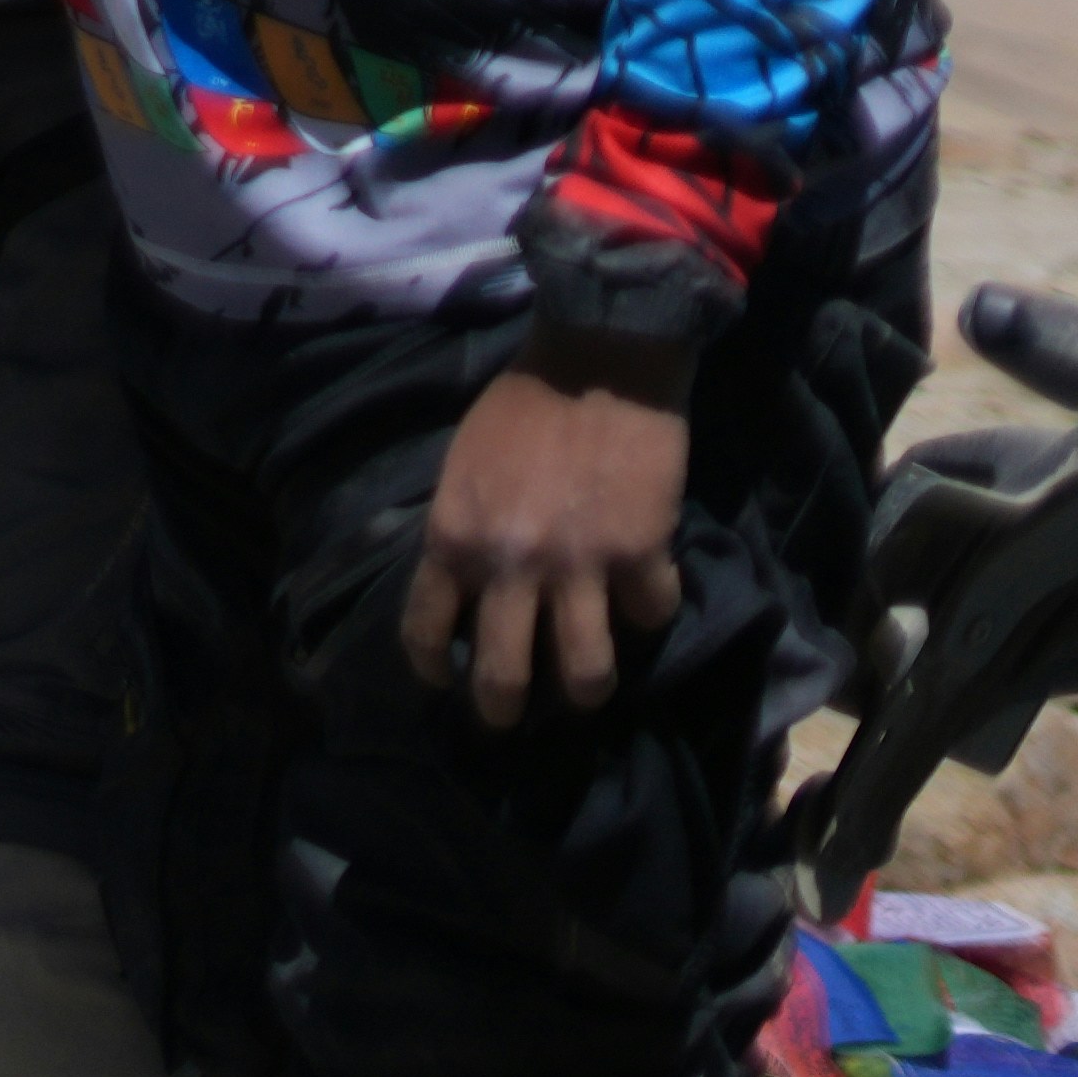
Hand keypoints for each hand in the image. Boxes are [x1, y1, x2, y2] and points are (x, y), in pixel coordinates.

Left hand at [405, 332, 699, 722]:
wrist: (595, 359)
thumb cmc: (520, 407)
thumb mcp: (461, 469)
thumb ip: (464, 533)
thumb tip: (468, 589)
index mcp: (453, 539)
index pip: (427, 630)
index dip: (437, 670)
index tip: (449, 683)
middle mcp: (509, 565)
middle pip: (505, 677)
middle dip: (506, 710)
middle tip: (516, 716)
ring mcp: (577, 567)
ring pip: (586, 673)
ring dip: (588, 689)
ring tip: (588, 688)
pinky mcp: (642, 557)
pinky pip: (650, 616)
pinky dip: (650, 613)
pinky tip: (645, 597)